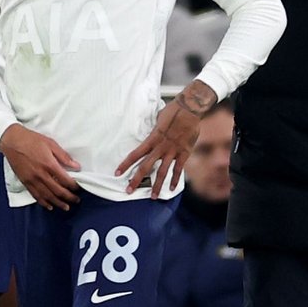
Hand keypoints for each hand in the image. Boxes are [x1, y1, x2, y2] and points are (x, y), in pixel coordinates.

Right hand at [0, 124, 81, 209]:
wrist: (12, 141)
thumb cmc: (31, 140)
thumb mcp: (50, 143)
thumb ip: (63, 156)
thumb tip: (76, 166)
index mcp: (49, 164)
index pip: (65, 180)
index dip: (73, 186)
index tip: (78, 188)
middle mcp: (41, 175)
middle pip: (58, 191)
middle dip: (69, 197)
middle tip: (76, 200)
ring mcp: (32, 180)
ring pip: (47, 196)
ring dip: (58, 203)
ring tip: (66, 207)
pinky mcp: (25, 182)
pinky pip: (35, 195)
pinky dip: (43, 202)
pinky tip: (49, 206)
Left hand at [118, 81, 215, 196]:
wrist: (190, 109)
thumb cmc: (172, 112)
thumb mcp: (157, 120)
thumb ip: (153, 132)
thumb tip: (148, 135)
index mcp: (152, 139)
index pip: (135, 154)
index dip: (125, 164)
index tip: (117, 173)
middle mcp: (160, 147)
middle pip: (145, 167)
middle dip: (136, 180)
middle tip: (128, 190)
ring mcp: (172, 151)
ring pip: (162, 172)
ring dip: (156, 185)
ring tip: (153, 197)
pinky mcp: (184, 153)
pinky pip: (178, 169)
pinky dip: (175, 180)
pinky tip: (172, 189)